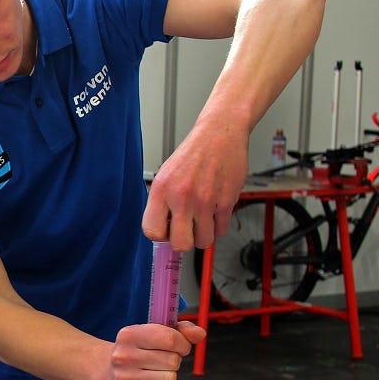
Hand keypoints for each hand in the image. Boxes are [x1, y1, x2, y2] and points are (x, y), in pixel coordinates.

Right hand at [108, 321, 206, 379]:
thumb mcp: (155, 332)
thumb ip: (181, 329)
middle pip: (172, 360)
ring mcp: (123, 379)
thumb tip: (199, 333)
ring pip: (169, 379)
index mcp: (128, 335)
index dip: (183, 344)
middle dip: (175, 360)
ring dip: (171, 377)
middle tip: (165, 361)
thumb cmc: (138, 349)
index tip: (180, 347)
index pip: (169, 338)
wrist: (109, 369)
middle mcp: (123, 356)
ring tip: (160, 373)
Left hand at [142, 119, 247, 250]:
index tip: (167, 232)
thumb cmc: (192, 155)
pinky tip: (215, 210)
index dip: (161, 236)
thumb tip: (162, 232)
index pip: (152, 231)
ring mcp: (205, 200)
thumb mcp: (166, 175)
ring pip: (204, 241)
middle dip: (184, 242)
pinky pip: (222, 230)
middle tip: (187, 231)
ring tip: (202, 219)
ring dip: (204, 234)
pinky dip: (219, 225)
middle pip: (180, 244)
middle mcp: (181, 196)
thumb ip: (162, 203)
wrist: (219, 135)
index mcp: (161, 190)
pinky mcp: (226, 201)